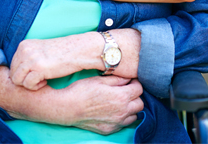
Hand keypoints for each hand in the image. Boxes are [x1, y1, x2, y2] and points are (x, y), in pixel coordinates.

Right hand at [0, 67, 142, 134]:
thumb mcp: (100, 79)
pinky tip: (114, 110)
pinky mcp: (110, 129)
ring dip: (130, 107)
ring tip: (120, 101)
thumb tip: (129, 78)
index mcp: (121, 96)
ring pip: (134, 115)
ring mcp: (116, 122)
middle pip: (140, 103)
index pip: (139, 88)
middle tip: (125, 90)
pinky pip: (124, 124)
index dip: (134, 82)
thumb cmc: (82, 90)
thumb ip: (118, 79)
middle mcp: (122, 111)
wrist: (67, 108)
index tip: (129, 81)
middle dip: (135, 95)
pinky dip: (123, 117)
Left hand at [9, 34, 99, 89]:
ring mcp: (30, 59)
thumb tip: (14, 75)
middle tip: (39, 78)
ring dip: (29, 84)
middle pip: (12, 74)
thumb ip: (26, 58)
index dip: (23, 74)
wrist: (78, 50)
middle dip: (24, 80)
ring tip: (42, 80)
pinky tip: (46, 81)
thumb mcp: (39, 51)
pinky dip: (36, 87)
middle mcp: (24, 50)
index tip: (35, 73)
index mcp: (23, 45)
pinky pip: (27, 85)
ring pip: (17, 81)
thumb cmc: (60, 53)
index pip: (12, 66)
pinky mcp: (38, 68)